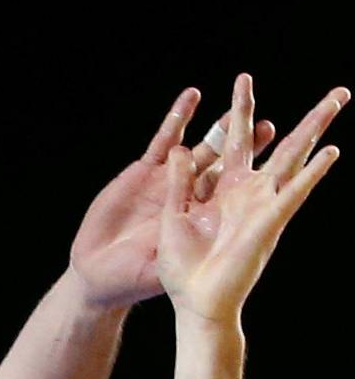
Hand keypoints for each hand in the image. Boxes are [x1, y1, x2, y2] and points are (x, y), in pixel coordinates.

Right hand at [69, 87, 273, 307]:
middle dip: (246, 145)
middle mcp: (191, 197)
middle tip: (268, 127)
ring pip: (199, 148)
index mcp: (205, 220)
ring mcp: (167, 182)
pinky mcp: (142, 173)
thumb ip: (186, 247)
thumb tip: (215, 231)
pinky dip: (177, 119)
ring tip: (235, 104)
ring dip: (216, 127)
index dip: (258, 173)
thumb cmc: (132, 280)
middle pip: (226, 164)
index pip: (239, 190)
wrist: (95, 276)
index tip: (284, 162)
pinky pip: (163, 141)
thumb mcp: (166, 263)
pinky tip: (190, 98)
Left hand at [156, 73, 345, 324]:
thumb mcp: (173, 216)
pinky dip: (311, 173)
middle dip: (296, 112)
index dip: (238, 111)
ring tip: (337, 99)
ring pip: (292, 158)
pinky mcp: (267, 221)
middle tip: (320, 88)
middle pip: (273, 142)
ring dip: (314, 128)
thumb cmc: (181, 267)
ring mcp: (261, 204)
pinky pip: (293, 193)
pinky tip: (329, 152)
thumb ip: (179, 182)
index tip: (245, 80)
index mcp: (219, 188)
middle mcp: (246, 191)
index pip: (231, 140)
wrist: (193, 302)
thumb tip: (181, 148)